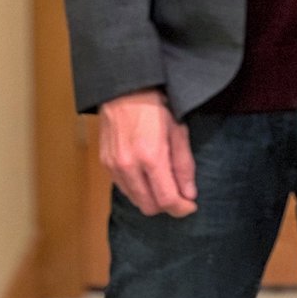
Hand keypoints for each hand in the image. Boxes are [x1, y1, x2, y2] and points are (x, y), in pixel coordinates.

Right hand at [99, 88, 197, 217]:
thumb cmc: (155, 105)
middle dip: (167, 205)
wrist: (124, 88)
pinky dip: (137, 189)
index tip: (190, 205)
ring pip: (135, 200)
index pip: (166, 200)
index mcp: (151, 157)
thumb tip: (189, 194)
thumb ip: (184, 164)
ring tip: (162, 182)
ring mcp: (114, 166)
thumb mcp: (178, 130)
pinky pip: (123, 188)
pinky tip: (145, 175)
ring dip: (151, 198)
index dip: (181, 208)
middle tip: (178, 193)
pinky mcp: (105, 163)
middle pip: (149, 207)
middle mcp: (129, 166)